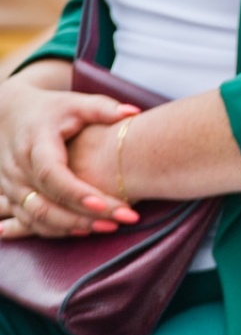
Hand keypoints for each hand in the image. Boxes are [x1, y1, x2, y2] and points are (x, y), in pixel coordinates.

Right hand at [0, 79, 139, 237]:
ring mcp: (11, 187)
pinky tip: (86, 231)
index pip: (51, 174)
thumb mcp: (75, 103)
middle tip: (123, 219)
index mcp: (35, 144)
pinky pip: (30, 222)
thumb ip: (103, 108)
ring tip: (110, 227)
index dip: (75, 192)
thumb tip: (134, 112)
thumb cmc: (52, 109)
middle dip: (83, 217)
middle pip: (45, 203)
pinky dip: (57, 230)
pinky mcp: (11, 198)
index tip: (105, 204)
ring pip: (36, 218)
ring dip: (72, 227)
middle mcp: (18, 169)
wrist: (11, 115)